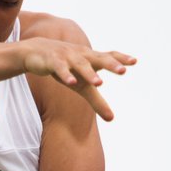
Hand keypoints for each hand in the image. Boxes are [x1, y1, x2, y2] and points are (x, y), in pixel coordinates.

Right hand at [17, 38, 135, 120]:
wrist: (36, 52)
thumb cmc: (66, 68)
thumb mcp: (82, 86)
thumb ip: (97, 101)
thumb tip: (112, 119)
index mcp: (91, 59)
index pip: (109, 56)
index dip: (121, 58)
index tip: (134, 61)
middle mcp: (82, 56)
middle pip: (99, 59)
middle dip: (111, 64)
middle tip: (123, 71)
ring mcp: (67, 57)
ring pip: (80, 65)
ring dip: (90, 73)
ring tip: (100, 83)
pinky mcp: (52, 61)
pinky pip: (60, 68)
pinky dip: (66, 75)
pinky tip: (71, 82)